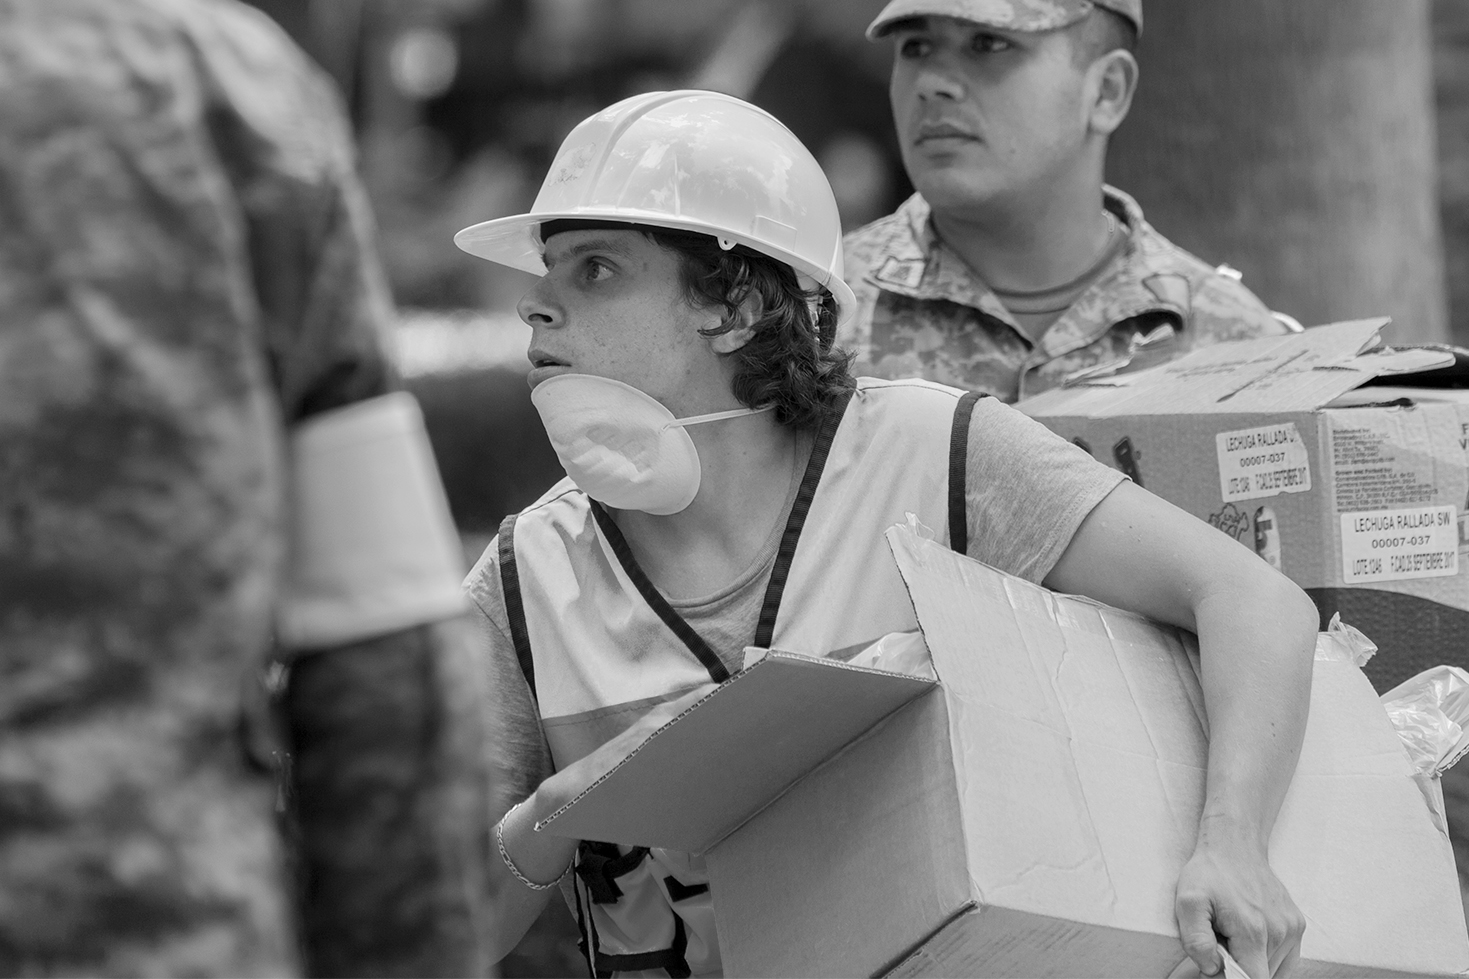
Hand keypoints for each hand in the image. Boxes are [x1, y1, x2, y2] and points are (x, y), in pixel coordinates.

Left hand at [1174, 841, 1304, 977]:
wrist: (1235, 845)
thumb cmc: (1208, 873)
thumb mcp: (1188, 903)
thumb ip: (1197, 941)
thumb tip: (1213, 970)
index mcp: (1253, 932)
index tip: (1219, 965)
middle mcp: (1279, 932)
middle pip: (1262, 976)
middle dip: (1240, 968)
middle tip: (1221, 944)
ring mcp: (1292, 929)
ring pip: (1275, 969)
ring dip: (1253, 962)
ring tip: (1234, 936)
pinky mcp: (1298, 924)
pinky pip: (1287, 959)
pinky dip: (1268, 957)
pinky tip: (1251, 939)